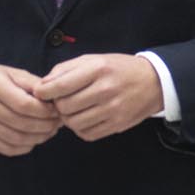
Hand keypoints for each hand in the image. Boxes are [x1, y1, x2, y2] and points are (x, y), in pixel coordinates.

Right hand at [0, 61, 57, 156]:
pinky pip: (7, 148)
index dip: (45, 110)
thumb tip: (53, 97)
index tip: (56, 109)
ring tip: (50, 131)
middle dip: (46, 125)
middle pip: (23, 123)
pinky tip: (34, 140)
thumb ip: (32, 83)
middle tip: (58, 122)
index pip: (25, 105)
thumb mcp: (11, 72)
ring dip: (38, 138)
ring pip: (17, 138)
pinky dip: (24, 147)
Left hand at [37, 54, 161, 141]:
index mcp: (98, 69)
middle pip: (65, 107)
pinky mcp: (117, 125)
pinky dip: (80, 128)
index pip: (61, 85)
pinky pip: (87, 134)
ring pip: (74, 123)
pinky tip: (84, 118)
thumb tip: (42, 86)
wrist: (154, 82)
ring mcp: (113, 110)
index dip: (44, 92)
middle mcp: (106, 89)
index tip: (40, 93)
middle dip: (57, 106)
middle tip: (61, 101)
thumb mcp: (93, 59)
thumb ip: (65, 70)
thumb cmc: (118, 69)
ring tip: (73, 110)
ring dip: (68, 118)